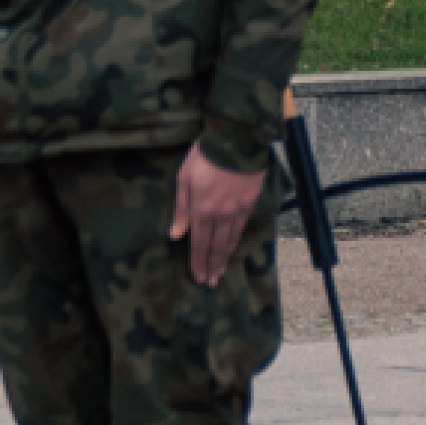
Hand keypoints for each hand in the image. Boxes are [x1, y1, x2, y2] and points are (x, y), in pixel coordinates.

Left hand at [169, 143, 266, 286]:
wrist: (236, 140)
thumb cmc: (204, 156)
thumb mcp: (184, 178)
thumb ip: (181, 209)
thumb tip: (176, 235)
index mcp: (201, 210)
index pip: (199, 244)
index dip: (198, 263)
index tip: (198, 278)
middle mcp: (221, 216)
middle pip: (216, 247)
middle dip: (212, 266)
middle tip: (211, 283)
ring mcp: (237, 211)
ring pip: (230, 241)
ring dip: (224, 258)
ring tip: (221, 271)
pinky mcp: (249, 203)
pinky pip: (241, 228)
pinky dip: (235, 242)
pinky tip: (232, 248)